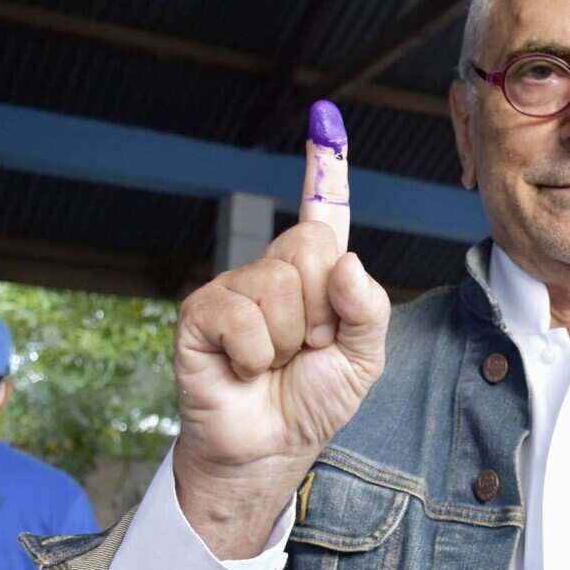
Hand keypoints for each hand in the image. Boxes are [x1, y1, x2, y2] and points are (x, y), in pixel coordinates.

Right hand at [171, 101, 390, 557]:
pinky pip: (244, 316)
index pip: (322, 212)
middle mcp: (274, 272)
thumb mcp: (364, 357)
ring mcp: (235, 290)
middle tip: (308, 348)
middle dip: (323, 311)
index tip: (325, 118)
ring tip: (274, 364)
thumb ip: (367, 308)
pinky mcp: (202, 314)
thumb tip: (346, 262)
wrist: (270, 451)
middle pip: (310, 249)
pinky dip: (256, 353)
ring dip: (290, 340)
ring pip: (281, 285)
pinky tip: (245, 369)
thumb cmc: (313, 402)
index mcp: (318, 277)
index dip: (325, 167)